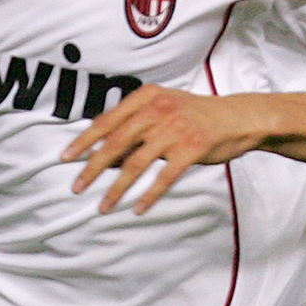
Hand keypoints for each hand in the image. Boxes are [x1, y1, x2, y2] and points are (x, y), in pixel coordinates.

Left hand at [61, 85, 274, 214]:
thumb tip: (104, 153)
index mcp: (147, 97)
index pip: (107, 120)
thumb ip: (135, 126)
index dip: (85, 140)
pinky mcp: (191, 149)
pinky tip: (138, 208)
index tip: (67, 157)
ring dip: (117, 188)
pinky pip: (164, 177)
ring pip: (136, 164)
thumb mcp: (164, 109)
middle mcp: (158, 110)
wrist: (239, 117)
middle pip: (116, 143)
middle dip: (93, 168)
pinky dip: (149, 195)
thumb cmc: (197, 115)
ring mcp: (175, 129)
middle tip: (77, 187)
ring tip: (103, 206)